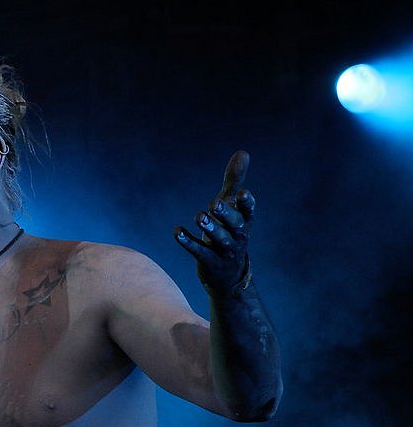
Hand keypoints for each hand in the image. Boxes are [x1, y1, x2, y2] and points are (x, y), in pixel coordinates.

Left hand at [175, 150, 256, 295]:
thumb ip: (234, 180)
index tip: (242, 193)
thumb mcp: (231, 206)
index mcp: (244, 222)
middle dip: (225, 214)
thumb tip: (242, 152)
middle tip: (213, 203)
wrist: (227, 274)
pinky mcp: (209, 262)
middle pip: (235, 225)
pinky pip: (199, 252)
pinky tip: (177, 232)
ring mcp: (224, 251)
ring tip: (199, 216)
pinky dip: (188, 242)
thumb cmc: (228, 232)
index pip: (249, 211)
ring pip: (219, 240)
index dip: (246, 204)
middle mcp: (237, 237)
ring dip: (209, 228)